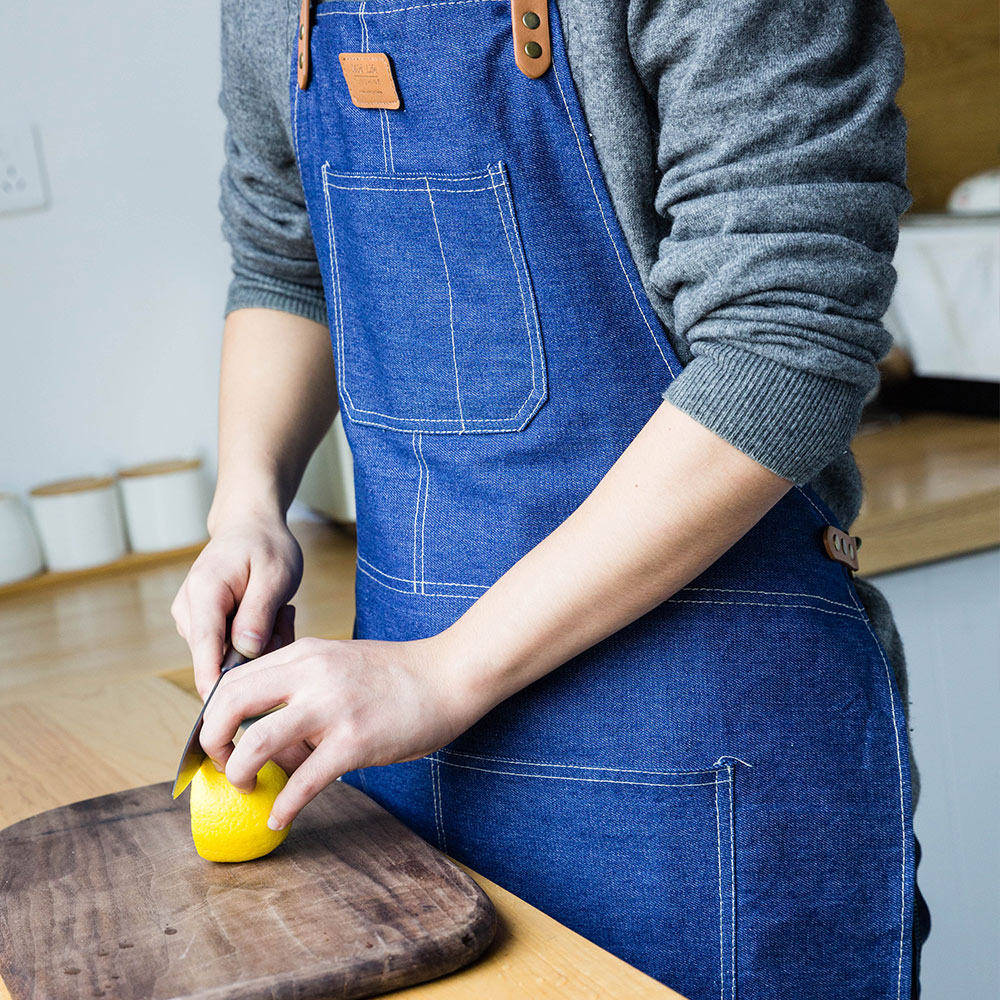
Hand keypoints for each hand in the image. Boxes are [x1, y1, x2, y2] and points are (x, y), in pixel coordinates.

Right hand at [171, 514, 303, 697]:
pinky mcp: (204, 627)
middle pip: (217, 659)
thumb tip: (245, 653)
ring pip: (227, 658)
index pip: (204, 650)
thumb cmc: (266, 546)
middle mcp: (189, 610)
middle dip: (258, 654)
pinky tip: (270, 615)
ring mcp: (193, 620)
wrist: (251, 526)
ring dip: (261, 645)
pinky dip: (256, 640)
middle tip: (284, 618)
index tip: (228, 717)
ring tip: (279, 611)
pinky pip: (231, 650)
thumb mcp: (274, 576)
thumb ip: (258, 614)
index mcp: (204, 594)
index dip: (216, 686)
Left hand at [198, 635, 474, 829]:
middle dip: (213, 741)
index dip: (215, 715)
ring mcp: (332, 707)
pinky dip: (283, 806)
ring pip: (256, 743)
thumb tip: (271, 748)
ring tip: (248, 788)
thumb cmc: (396, 676)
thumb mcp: (338, 665)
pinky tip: (280, 817)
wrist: (449, 675)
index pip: (233, 680)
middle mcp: (311, 674)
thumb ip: (300, 692)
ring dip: (239, 773)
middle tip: (224, 765)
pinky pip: (304, 781)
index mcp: (304, 654)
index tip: (221, 740)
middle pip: (230, 704)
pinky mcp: (356, 741)